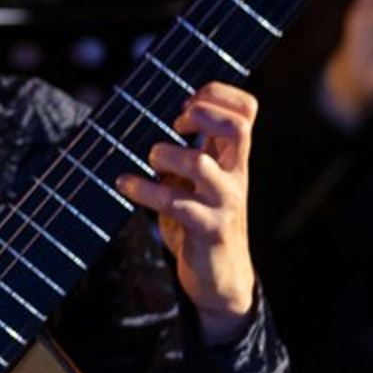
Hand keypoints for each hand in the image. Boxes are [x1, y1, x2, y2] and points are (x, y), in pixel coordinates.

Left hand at [115, 80, 257, 342]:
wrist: (220, 277)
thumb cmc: (200, 220)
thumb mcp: (197, 181)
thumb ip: (190, 152)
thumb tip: (152, 117)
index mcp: (234, 158)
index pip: (247, 109)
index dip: (217, 95)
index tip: (184, 106)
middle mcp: (235, 175)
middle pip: (237, 127)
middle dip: (200, 114)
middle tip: (173, 126)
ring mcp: (224, 201)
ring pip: (199, 163)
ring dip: (163, 154)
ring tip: (148, 160)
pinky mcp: (208, 228)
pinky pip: (175, 202)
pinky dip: (143, 189)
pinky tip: (124, 184)